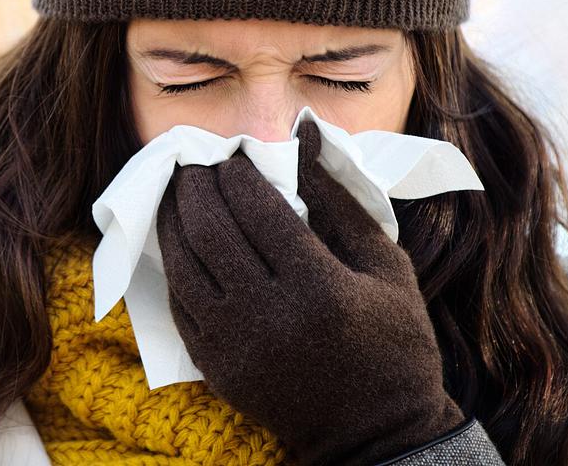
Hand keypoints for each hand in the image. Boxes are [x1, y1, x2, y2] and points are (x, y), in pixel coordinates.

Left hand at [155, 120, 465, 465]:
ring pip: (182, 267)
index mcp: (319, 288)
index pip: (258, 211)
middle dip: (196, 187)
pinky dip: (174, 267)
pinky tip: (178, 242)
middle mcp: (270, 316)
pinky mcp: (217, 369)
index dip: (237, 174)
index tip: (233, 155)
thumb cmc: (394, 341)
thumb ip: (340, 199)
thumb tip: (305, 135)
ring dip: (173, 221)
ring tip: (177, 193)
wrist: (378, 432)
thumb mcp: (386, 266)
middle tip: (193, 163)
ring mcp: (237, 346)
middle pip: (211, 232)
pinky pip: (178, 306)